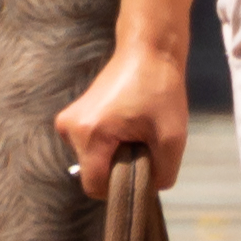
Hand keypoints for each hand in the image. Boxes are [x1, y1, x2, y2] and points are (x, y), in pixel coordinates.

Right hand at [56, 39, 191, 194]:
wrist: (147, 50)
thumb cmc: (160, 89)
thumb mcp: (173, 137)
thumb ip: (163, 174)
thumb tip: (148, 190)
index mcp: (90, 134)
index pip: (95, 187)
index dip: (121, 187)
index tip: (141, 168)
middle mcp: (70, 129)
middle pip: (93, 174)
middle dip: (119, 168)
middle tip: (142, 144)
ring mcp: (67, 122)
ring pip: (91, 162)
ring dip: (114, 156)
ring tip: (135, 131)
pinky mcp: (71, 118)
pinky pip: (90, 148)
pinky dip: (108, 145)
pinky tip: (125, 125)